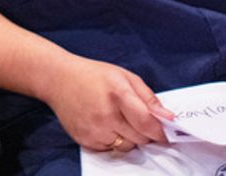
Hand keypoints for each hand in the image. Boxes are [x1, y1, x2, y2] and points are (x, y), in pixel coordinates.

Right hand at [40, 54, 173, 152]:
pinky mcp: (85, 140)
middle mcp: (105, 115)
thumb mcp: (124, 76)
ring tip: (118, 119)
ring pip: (127, 147)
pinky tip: (105, 124)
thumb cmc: (92, 75)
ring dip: (129, 137)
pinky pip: (110, 149)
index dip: (160, 131)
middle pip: (140, 138)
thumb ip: (148, 98)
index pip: (147, 123)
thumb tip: (168, 118)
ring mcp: (94, 130)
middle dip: (145, 132)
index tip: (165, 132)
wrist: (58, 79)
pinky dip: (113, 140)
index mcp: (118, 94)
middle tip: (137, 119)